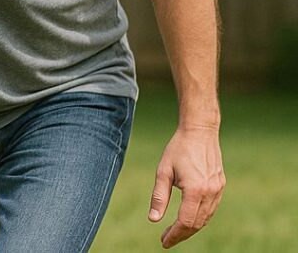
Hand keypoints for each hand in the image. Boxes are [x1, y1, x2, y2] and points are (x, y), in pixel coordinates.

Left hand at [148, 126, 225, 247]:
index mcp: (195, 190)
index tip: (163, 242)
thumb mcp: (163, 172)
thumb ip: (159, 197)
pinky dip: (200, 218)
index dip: (174, 235)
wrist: (200, 132)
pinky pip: (210, 209)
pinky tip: (188, 219)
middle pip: (196, 224)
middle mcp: (210, 193)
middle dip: (181, 235)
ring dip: (191, 228)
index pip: (185, 222)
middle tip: (166, 240)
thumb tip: (153, 220)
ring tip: (175, 232)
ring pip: (205, 219)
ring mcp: (218, 190)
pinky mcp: (220, 186)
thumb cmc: (178, 149)